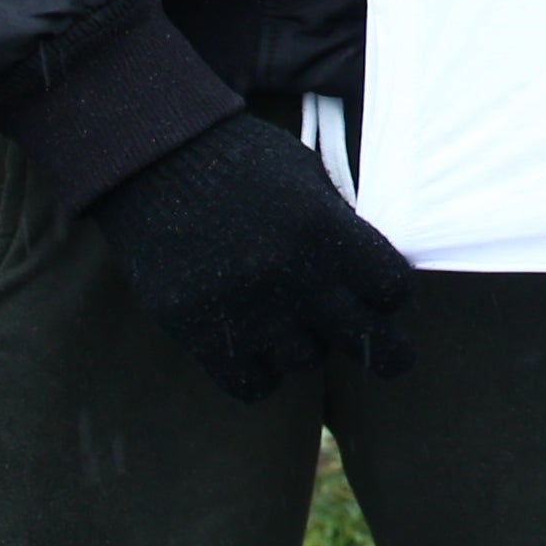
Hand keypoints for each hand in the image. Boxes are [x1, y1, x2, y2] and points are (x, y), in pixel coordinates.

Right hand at [80, 112, 418, 400]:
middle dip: (387, 351)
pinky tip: (254, 341)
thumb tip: (370, 272)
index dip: (391, 292)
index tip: (380, 289)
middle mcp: (292, 276)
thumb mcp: (306, 178)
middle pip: (370, 343)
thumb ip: (341, 229)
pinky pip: (253, 384)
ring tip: (287, 313)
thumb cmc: (238, 161)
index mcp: (325, 229)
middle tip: (388, 353)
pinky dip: (260, 370)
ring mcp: (246, 310)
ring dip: (305, 343)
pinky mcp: (199, 332)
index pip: (393, 289)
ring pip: (307, 360)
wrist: (153, 162)